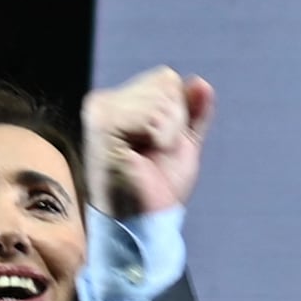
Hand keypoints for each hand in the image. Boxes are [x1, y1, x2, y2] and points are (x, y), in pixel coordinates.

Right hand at [81, 66, 213, 220]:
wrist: (143, 222)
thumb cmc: (158, 187)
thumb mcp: (182, 142)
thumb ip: (192, 112)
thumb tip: (200, 82)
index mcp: (118, 103)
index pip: (165, 78)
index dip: (178, 113)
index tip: (159, 145)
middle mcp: (102, 103)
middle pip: (165, 81)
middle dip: (175, 121)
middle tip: (152, 154)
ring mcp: (100, 112)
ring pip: (163, 97)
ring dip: (168, 133)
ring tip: (145, 157)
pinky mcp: (103, 126)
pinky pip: (154, 116)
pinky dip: (161, 138)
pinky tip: (139, 158)